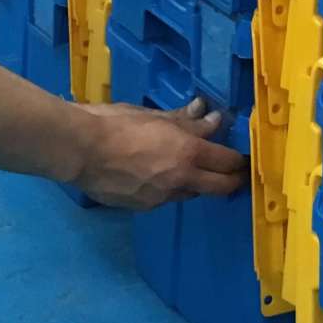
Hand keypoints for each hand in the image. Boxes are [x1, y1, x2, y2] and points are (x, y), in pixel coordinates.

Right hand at [70, 98, 249, 209]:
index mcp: (188, 153)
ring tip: (190, 169)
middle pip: (221, 187)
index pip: (228, 162)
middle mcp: (181, 180)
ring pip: (192, 193)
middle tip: (234, 172)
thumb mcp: (155, 116)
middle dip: (232, 180)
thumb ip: (186, 120)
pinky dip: (169, 188)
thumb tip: (209, 115)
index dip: (239, 160)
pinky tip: (157, 175)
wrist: (79, 151)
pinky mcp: (142, 207)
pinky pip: (165, 198)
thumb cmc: (116, 124)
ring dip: (197, 183)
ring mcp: (161, 198)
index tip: (243, 157)